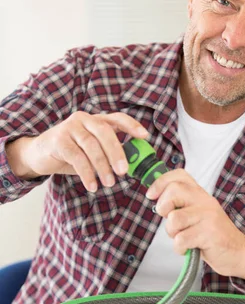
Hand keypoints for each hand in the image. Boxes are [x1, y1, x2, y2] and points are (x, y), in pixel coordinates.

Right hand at [6, 111, 148, 191]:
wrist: (39, 154)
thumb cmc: (72, 153)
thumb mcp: (92, 151)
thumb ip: (108, 153)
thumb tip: (130, 167)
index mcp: (96, 120)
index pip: (117, 118)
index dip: (132, 125)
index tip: (145, 136)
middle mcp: (84, 119)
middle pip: (104, 131)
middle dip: (116, 152)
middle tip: (124, 171)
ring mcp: (70, 128)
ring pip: (91, 146)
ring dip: (102, 166)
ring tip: (109, 183)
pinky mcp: (58, 140)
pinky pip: (77, 157)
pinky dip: (87, 173)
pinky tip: (92, 185)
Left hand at [146, 169, 244, 282]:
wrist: (238, 252)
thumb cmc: (213, 235)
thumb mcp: (198, 215)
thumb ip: (181, 206)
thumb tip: (157, 201)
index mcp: (201, 194)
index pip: (179, 175)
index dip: (160, 182)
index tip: (151, 195)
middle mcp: (205, 201)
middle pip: (174, 191)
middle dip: (163, 208)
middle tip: (172, 221)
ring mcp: (208, 216)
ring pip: (174, 219)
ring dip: (173, 233)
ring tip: (184, 237)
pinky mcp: (209, 234)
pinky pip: (181, 240)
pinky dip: (180, 248)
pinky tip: (189, 249)